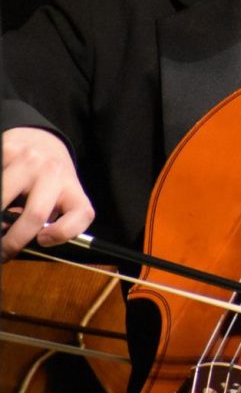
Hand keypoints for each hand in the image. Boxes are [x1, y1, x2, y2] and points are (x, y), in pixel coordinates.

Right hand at [2, 127, 94, 260]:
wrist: (40, 141)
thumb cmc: (47, 180)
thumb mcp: (56, 199)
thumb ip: (43, 218)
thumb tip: (9, 233)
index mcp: (71, 188)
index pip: (81, 214)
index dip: (62, 233)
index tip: (42, 240)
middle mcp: (53, 171)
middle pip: (35, 215)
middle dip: (14, 241)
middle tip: (3, 251)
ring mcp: (28, 159)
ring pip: (4, 197)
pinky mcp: (6, 149)